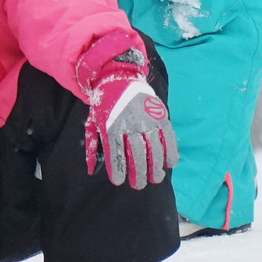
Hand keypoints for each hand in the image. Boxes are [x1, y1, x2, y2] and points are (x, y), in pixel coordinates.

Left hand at [77, 37, 177, 189]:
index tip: (120, 182)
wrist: (120, 76)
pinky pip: (168, 136)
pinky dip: (170, 151)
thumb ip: (93, 146)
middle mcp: (131, 123)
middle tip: (139, 185)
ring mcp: (147, 118)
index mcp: (112, 125)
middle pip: (137, 154)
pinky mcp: (160, 114)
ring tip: (155, 178)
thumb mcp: (93, 123)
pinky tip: (169, 164)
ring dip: (156, 167)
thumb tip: (91, 171)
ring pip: (154, 148)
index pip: (116, 153)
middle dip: (139, 173)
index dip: (118, 170)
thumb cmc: (105, 104)